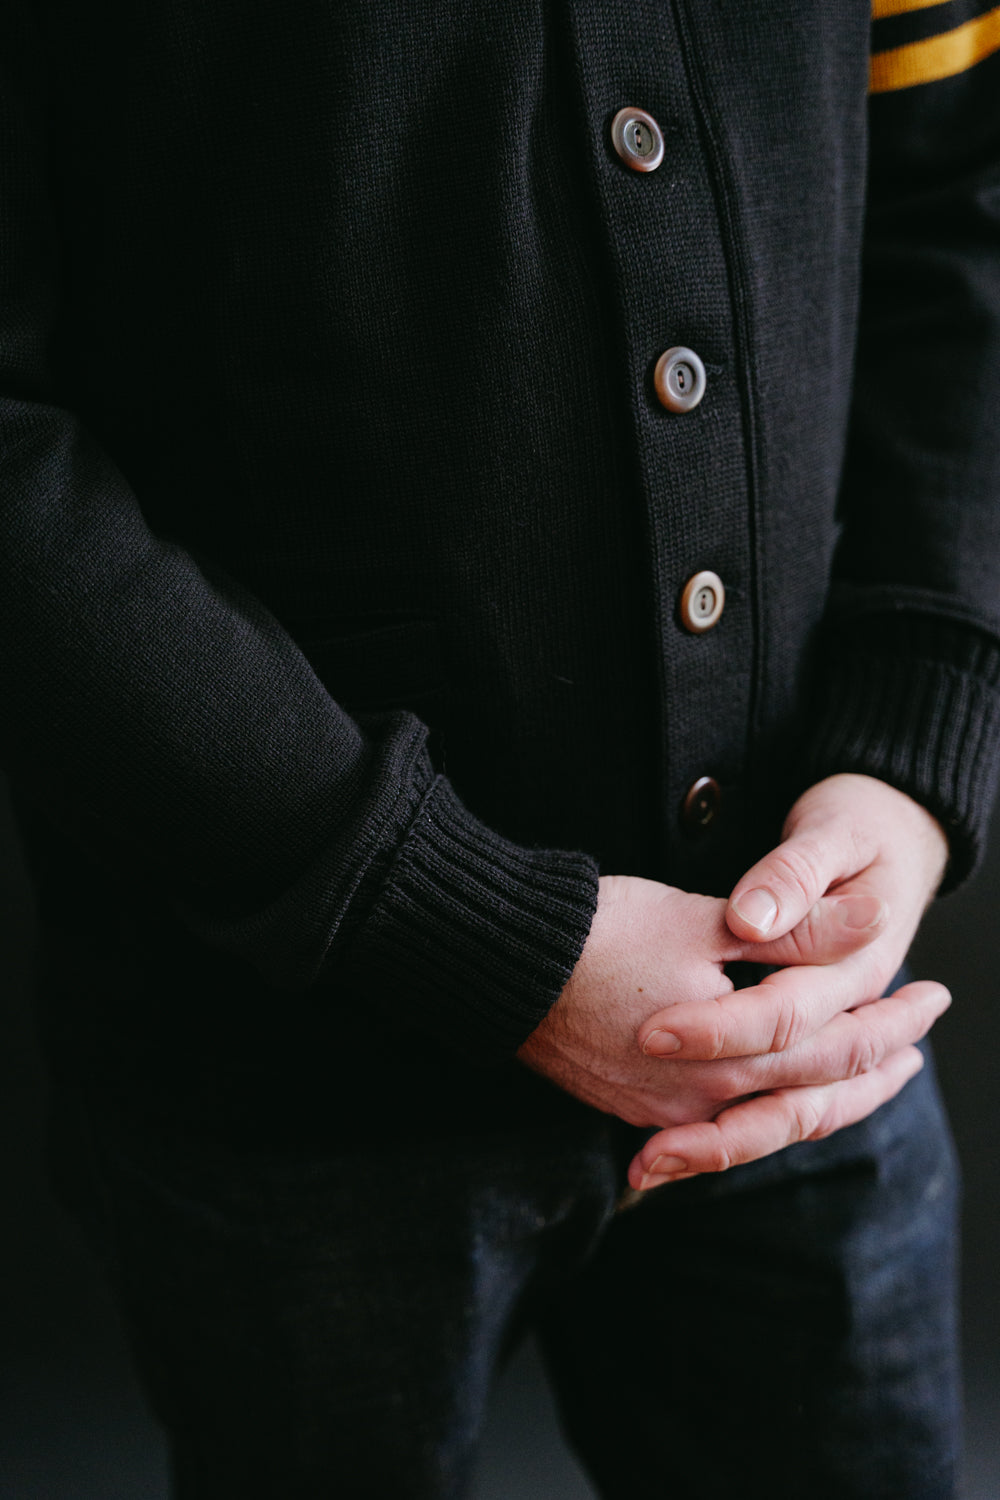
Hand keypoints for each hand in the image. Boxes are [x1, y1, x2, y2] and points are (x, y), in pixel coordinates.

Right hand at [629, 774, 949, 1189]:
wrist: (501, 964)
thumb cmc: (602, 930)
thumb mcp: (708, 918)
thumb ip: (797, 929)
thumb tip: (876, 921)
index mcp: (738, 1050)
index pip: (842, 1044)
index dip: (894, 1020)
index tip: (932, 995)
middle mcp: (708, 1099)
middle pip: (817, 1097)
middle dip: (876, 1070)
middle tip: (917, 1047)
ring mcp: (668, 1114)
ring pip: (772, 1124)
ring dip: (826, 1101)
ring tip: (864, 1082)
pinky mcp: (635, 1111)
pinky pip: (719, 1131)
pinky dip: (764, 1118)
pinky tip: (773, 1107)